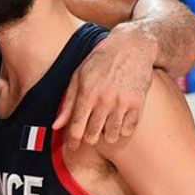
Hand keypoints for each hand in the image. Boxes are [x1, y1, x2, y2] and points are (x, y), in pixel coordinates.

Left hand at [52, 26, 157, 151]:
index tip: (72, 147)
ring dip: (106, 136)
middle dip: (89, 138)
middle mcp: (104, 100)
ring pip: (111, 136)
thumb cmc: (101, 61)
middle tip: (90, 133)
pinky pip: (128, 129)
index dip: (72, 141)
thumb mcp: (79, 76)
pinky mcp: (138, 103)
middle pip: (92, 135)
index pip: (76, 127)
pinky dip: (122, 130)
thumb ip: (68, 102)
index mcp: (86, 92)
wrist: (132, 47)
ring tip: (105, 127)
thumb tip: (56, 126)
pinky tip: (119, 121)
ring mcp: (122, 102)